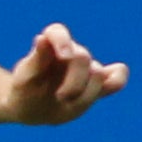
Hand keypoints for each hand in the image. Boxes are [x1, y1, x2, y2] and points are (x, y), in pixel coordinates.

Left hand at [5, 23, 128, 124]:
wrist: (31, 109)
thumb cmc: (25, 92)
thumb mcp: (24, 81)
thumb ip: (36, 61)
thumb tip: (42, 38)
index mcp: (48, 47)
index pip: (56, 33)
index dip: (62, 41)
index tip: (65, 56)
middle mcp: (70, 52)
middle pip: (82, 58)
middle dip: (74, 82)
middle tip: (61, 97)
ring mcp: (85, 67)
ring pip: (97, 73)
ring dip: (85, 92)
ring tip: (67, 102)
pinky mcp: (97, 82)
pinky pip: (117, 76)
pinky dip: (117, 80)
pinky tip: (106, 88)